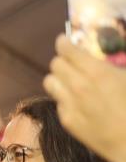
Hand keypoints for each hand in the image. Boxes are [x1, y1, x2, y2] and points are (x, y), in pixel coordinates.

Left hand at [44, 34, 125, 161]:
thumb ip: (112, 65)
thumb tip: (102, 60)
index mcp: (97, 72)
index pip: (67, 50)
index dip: (64, 43)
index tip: (64, 41)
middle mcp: (78, 86)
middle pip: (55, 64)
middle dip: (63, 60)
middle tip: (71, 62)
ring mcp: (69, 104)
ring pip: (49, 81)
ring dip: (58, 78)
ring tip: (69, 80)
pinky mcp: (66, 120)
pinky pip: (57, 102)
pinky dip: (64, 98)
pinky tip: (77, 102)